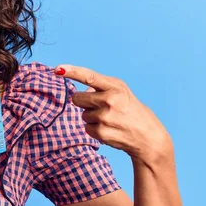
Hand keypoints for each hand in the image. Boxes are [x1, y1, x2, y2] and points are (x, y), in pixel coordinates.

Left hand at [55, 64, 173, 166]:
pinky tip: (109, 129)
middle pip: (77, 98)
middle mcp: (110, 100)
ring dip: (92, 117)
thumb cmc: (131, 110)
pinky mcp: (102, 132)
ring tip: (111, 120)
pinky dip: (94, 129)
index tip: (58, 69)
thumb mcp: (121, 92)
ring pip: (82, 114)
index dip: (72, 72)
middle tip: (102, 107)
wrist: (148, 136)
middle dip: (84, 102)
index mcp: (115, 86)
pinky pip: (86, 128)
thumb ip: (100, 88)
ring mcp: (105, 117)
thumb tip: (81, 93)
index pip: (89, 76)